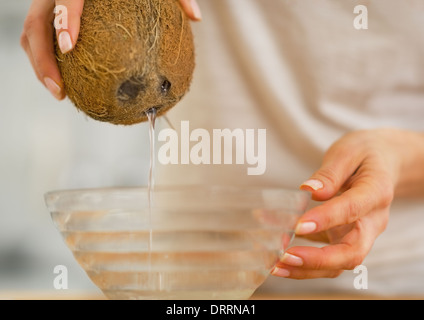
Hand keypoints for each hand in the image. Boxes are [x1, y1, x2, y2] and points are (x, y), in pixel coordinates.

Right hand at [20, 0, 201, 100]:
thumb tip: (196, 18)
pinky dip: (49, 60)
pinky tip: (68, 83)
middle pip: (36, 22)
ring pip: (32, 32)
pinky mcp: (47, 11)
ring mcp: (48, 1)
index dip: (65, 19)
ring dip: (41, 65)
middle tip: (59, 91)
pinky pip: (41, 36)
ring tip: (61, 93)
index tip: (68, 46)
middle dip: (42, 59)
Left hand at [272, 128, 423, 278]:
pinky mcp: (346, 239)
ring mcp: (361, 234)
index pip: (352, 210)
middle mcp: (372, 221)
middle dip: (318, 260)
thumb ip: (330, 173)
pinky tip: (276, 258)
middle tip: (284, 256)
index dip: (327, 219)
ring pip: (339, 263)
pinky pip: (328, 257)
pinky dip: (303, 262)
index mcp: (376, 192)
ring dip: (307, 268)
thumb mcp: (348, 152)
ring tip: (274, 265)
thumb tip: (309, 190)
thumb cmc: (364, 154)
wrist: (383, 162)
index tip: (298, 225)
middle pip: (352, 252)